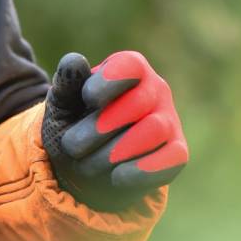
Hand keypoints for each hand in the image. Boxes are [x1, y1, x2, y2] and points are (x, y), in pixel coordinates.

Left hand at [41, 50, 187, 212]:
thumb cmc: (75, 125)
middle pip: (138, 102)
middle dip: (101, 127)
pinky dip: (143, 170)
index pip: (130, 66)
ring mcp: (170, 120)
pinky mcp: (177, 152)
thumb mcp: (63, 105)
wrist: (86, 166)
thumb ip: (67, 83)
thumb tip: (74, 62)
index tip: (87, 99)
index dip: (109, 81)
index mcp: (130, 68)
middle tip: (72, 146)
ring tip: (87, 165)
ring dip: (116, 150)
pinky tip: (117, 178)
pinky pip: (172, 158)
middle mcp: (156, 89)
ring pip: (154, 129)